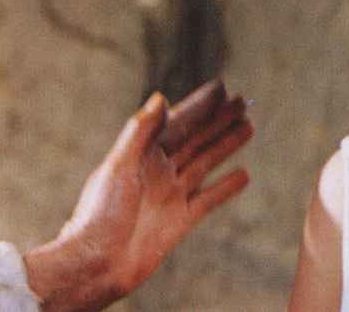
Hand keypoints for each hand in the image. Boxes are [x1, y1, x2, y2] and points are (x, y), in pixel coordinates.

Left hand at [25, 80, 253, 310]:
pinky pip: (210, 198)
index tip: (223, 86)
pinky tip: (244, 174)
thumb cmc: (100, 213)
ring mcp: (171, 194)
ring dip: (226, 144)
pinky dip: (227, 186)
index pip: (177, 122)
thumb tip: (161, 98)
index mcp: (141, 153)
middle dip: (218, 120)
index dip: (199, 104)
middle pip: (195, 138)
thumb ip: (140, 132)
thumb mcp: (119, 165)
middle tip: (244, 101)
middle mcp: (158, 170)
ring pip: (206, 162)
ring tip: (249, 125)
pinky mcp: (182, 219)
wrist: (99, 262)